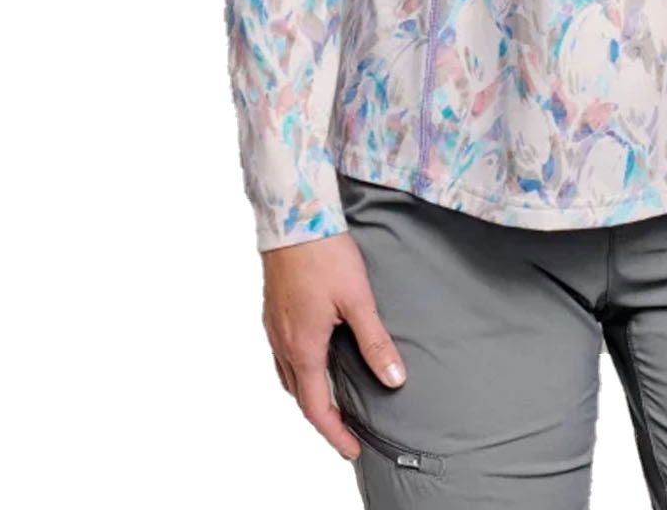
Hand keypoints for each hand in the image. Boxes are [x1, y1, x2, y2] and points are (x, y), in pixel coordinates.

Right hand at [261, 231, 408, 462]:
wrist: (294, 217)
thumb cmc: (325, 254)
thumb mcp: (358, 299)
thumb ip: (375, 341)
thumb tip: (394, 379)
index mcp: (303, 348)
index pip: (316, 407)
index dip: (335, 433)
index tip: (352, 449)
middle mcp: (282, 343)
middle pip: (298, 396)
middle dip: (321, 417)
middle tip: (346, 429)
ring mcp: (273, 327)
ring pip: (287, 375)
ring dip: (308, 394)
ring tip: (331, 399)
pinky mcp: (272, 311)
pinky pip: (282, 354)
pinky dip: (297, 370)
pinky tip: (313, 357)